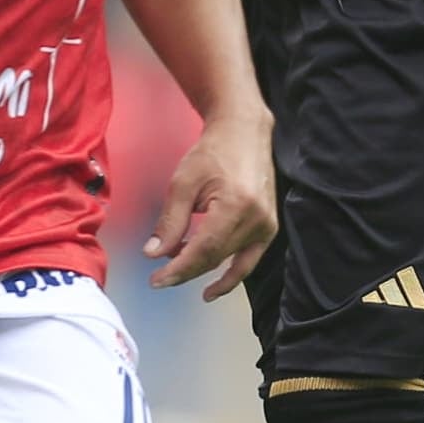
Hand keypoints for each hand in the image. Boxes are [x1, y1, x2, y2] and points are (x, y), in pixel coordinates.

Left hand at [145, 102, 278, 297]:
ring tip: (176, 269)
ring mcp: (267, 225)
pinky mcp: (269, 228)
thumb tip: (154, 254)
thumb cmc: (213, 153)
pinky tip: (211, 288)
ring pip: (229, 261)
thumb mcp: (183, 183)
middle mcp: (257, 219)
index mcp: (236, 205)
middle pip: (216, 258)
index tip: (156, 280)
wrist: (244, 134)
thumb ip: (170, 222)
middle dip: (185, 271)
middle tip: (159, 278)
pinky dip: (230, 275)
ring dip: (202, 268)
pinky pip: (248, 260)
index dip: (179, 269)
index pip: (204, 250)